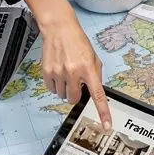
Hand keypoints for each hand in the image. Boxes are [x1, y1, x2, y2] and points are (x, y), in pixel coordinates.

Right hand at [40, 6, 110, 127]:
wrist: (59, 29)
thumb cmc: (78, 42)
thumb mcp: (93, 57)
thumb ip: (95, 75)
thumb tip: (94, 92)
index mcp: (88, 68)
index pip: (98, 95)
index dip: (103, 112)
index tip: (106, 125)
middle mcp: (73, 72)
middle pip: (75, 99)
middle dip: (76, 94)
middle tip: (76, 81)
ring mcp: (59, 73)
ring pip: (63, 95)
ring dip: (66, 89)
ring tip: (66, 73)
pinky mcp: (47, 72)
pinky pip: (52, 89)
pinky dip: (56, 85)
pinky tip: (58, 72)